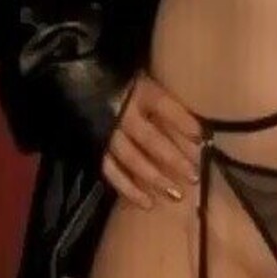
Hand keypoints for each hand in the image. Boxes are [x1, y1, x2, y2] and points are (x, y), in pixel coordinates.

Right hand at [102, 71, 203, 208]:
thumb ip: (162, 95)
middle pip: (151, 139)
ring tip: (177, 195)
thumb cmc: (117, 75)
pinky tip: (147, 203)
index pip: (165, 107)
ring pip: (133, 161)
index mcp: (136, 90)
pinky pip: (111, 172)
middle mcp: (122, 113)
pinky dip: (128, 189)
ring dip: (155, 179)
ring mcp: (107, 133)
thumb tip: (195, 122)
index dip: (184, 123)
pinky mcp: (93, 148)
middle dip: (174, 159)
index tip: (203, 138)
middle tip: (194, 176)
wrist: (72, 75)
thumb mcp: (141, 74)